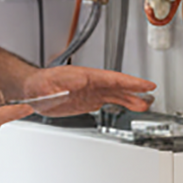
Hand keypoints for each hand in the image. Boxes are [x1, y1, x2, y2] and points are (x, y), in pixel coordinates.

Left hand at [17, 64, 156, 115]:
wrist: (32, 91)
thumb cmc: (38, 85)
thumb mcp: (48, 86)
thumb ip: (62, 87)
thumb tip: (79, 85)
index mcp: (85, 77)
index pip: (112, 79)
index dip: (130, 82)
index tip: (144, 84)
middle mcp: (91, 83)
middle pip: (118, 86)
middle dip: (135, 89)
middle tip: (151, 92)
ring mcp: (91, 91)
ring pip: (115, 94)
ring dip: (130, 99)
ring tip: (145, 104)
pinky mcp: (88, 100)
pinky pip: (108, 100)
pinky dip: (121, 103)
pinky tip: (129, 106)